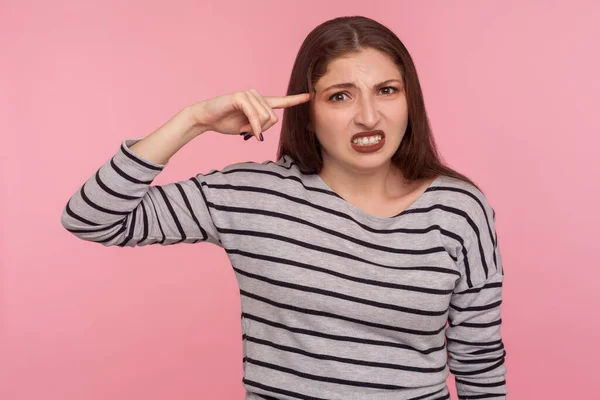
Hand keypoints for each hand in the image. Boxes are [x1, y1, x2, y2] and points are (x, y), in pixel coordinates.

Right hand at [190, 89, 310, 140]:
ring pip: (266, 118)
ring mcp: (249, 95)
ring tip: (242, 128)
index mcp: (260, 103)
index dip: (295, 100)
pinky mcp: (241, 97)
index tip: (309, 96)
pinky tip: (246, 131)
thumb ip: (260, 127)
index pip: (281, 101)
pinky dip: (253, 127)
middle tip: (248, 131)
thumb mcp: (248, 128)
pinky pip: (255, 116)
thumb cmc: (226, 122)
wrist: (206, 118)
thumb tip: (263, 131)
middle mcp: (257, 96)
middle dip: (262, 130)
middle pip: (273, 119)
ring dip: (255, 129)